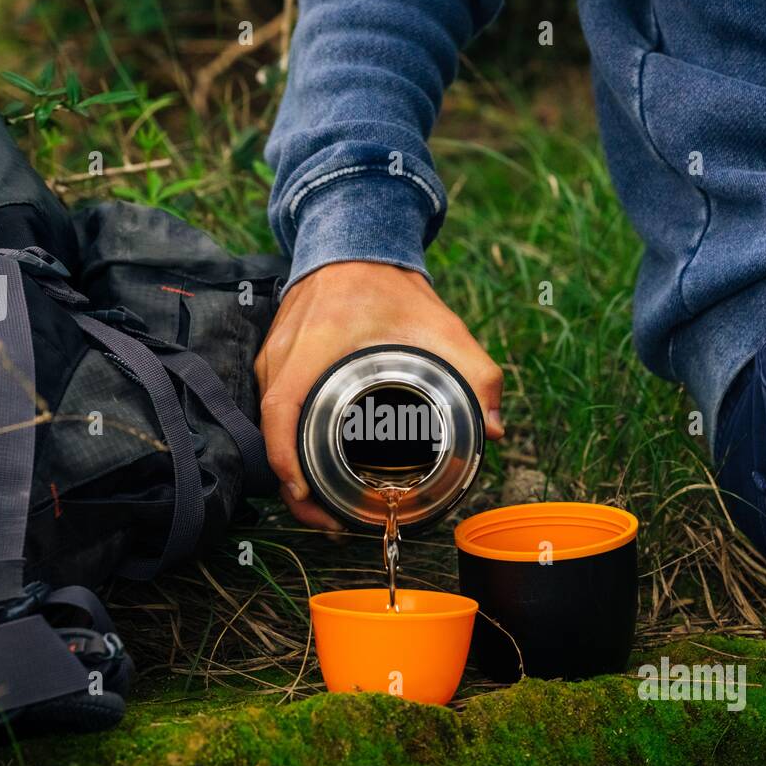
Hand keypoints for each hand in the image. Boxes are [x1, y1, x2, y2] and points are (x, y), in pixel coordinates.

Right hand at [254, 261, 505, 529]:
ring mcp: (272, 359)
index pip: (280, 410)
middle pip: (272, 432)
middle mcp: (282, 356)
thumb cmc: (392, 287)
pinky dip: (290, 444)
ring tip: (326, 506)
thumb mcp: (443, 328)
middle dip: (294, 486)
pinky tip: (316, 468)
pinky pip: (275, 412)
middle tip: (331, 521)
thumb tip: (493, 430)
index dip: (285, 458)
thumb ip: (477, 375)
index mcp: (313, 347)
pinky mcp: (275, 362)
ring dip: (292, 469)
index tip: (306, 493)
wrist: (355, 243)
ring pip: (271, 426)